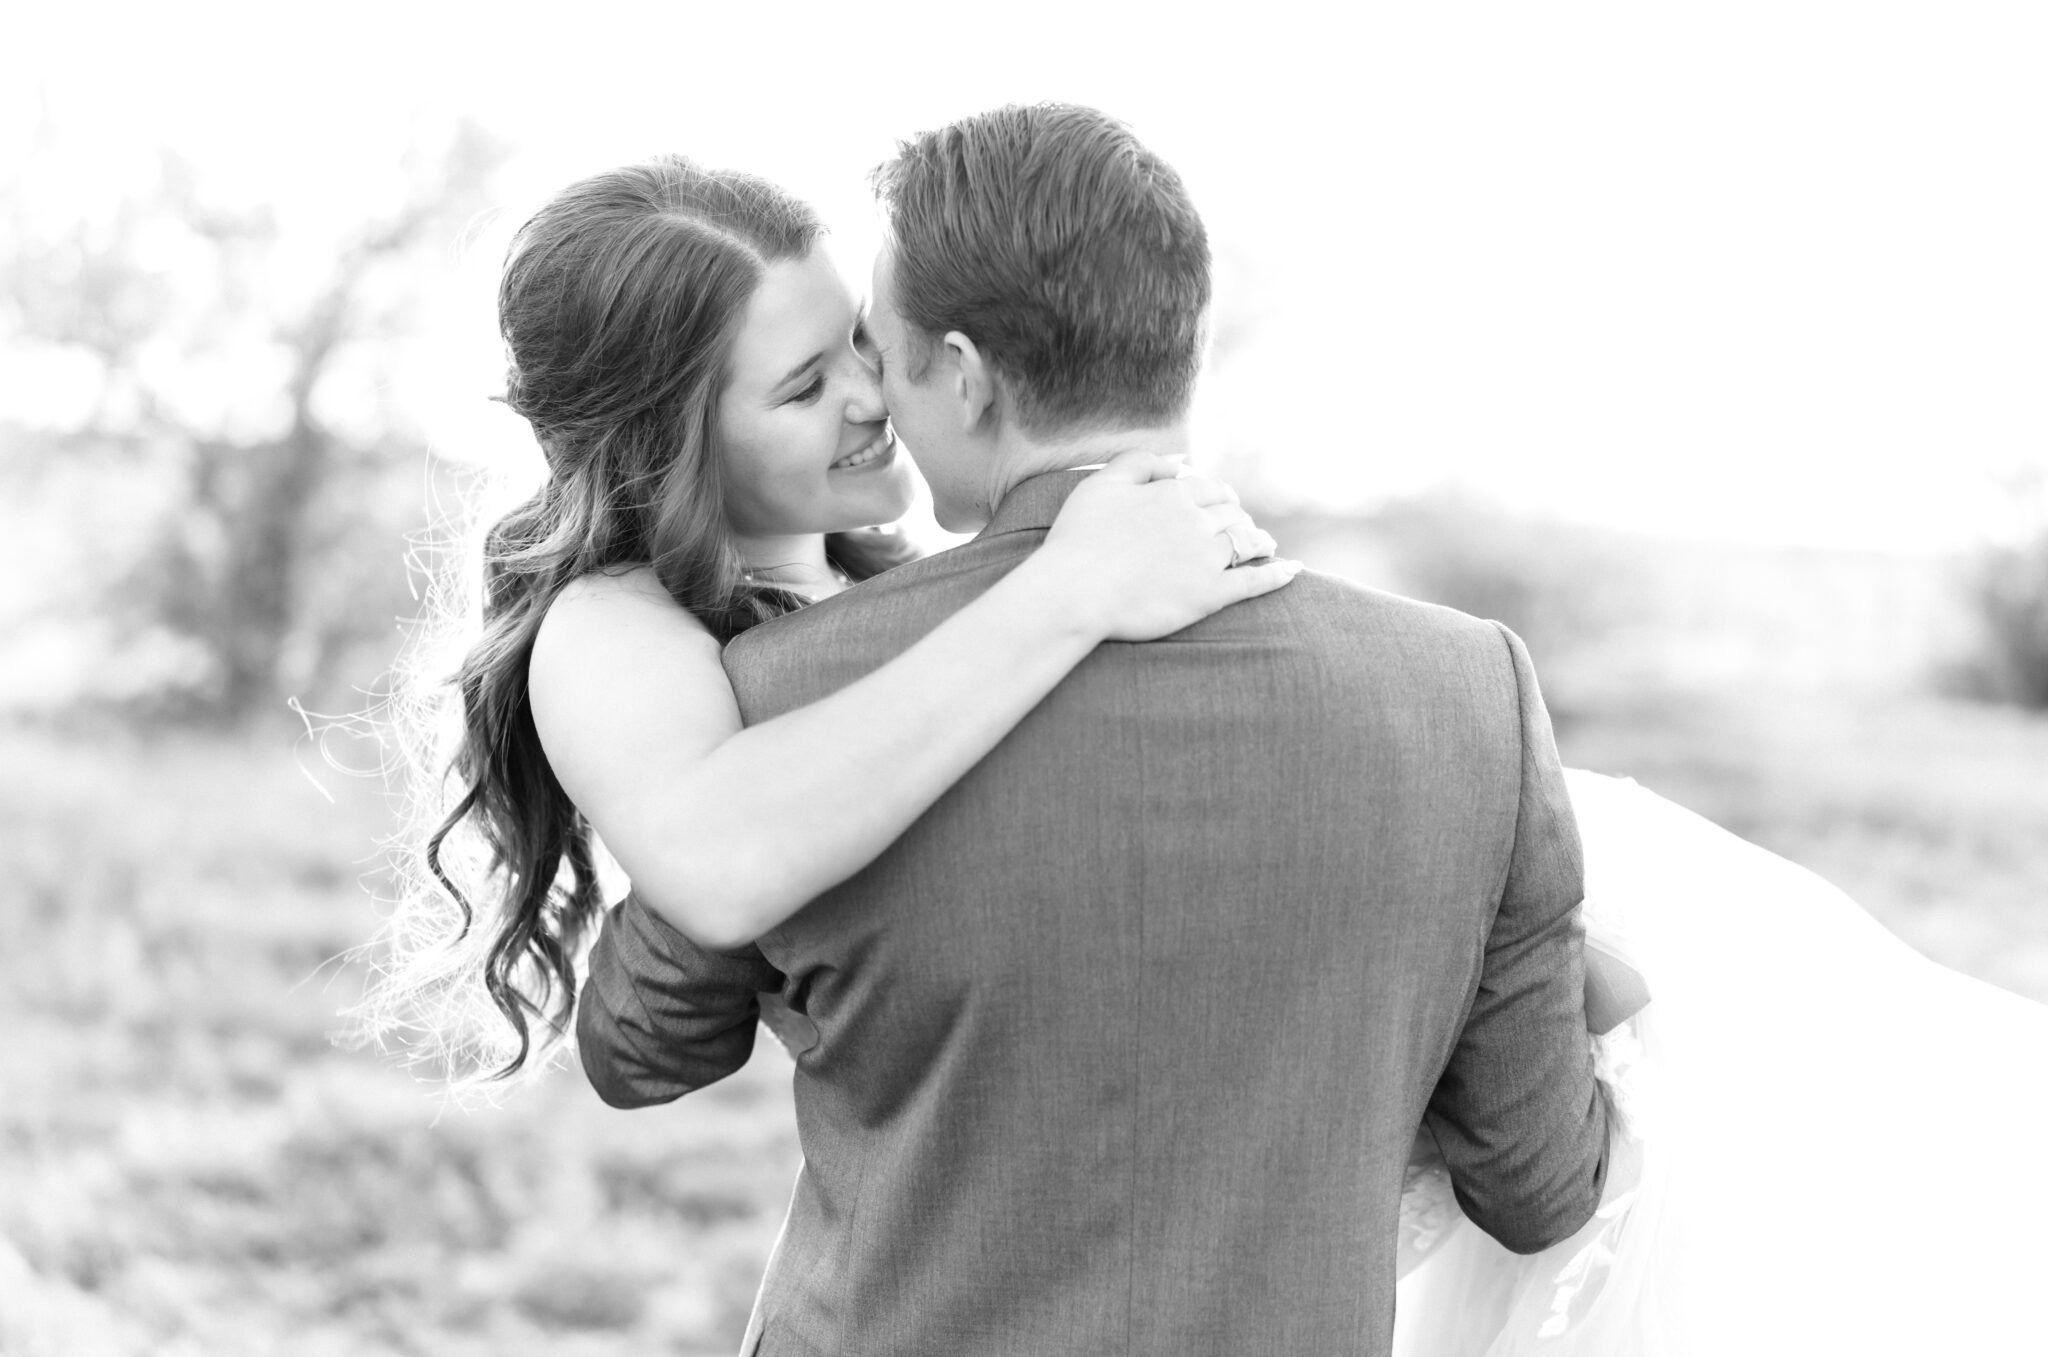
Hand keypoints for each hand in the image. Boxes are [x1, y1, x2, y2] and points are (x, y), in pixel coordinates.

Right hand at [1033, 449, 1301, 641]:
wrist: (1076, 592)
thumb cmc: (1078, 539)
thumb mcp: (1100, 484)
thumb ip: (1140, 462)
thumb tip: (1181, 460)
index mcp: (1172, 493)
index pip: (1208, 487)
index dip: (1216, 494)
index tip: (1218, 501)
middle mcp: (1196, 521)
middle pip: (1231, 513)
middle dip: (1238, 515)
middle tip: (1240, 523)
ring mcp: (1206, 559)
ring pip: (1245, 541)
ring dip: (1259, 539)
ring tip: (1266, 544)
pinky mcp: (1210, 595)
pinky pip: (1254, 581)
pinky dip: (1278, 574)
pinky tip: (1294, 571)